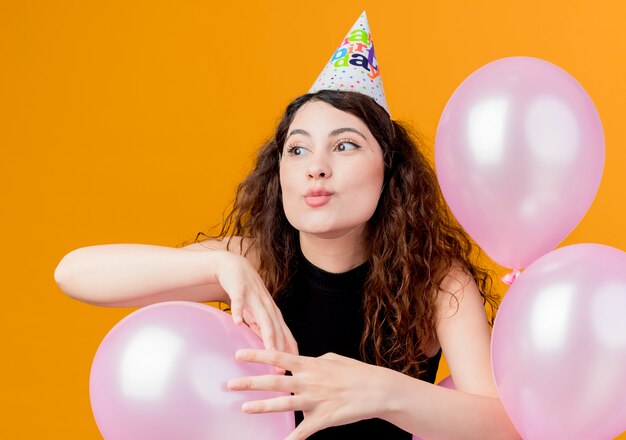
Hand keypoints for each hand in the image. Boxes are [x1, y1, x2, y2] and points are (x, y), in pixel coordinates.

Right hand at [216, 252, 297, 357]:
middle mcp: (267, 305)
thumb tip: (269, 350)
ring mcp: (254, 297)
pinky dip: (238, 311)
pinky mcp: (239, 289)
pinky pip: (238, 301)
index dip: (289, 349)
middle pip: (277, 328)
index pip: (284, 333)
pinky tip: (236, 322)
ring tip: (270, 350)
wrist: (234, 266)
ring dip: (267, 333)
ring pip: (262, 316)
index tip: (293, 369)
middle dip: (281, 348)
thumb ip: (261, 329)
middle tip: (283, 367)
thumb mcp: (255, 313)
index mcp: (272, 312)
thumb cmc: (247, 293)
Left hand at [227, 349, 388, 439]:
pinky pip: (302, 432)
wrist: (376, 390)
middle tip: (229, 383)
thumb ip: (313, 360)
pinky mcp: (322, 419)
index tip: (238, 353)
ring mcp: (315, 401)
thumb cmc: (355, 372)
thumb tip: (301, 360)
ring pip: (283, 405)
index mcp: (310, 365)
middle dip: (249, 382)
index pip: (277, 357)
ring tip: (243, 408)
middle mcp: (309, 382)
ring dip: (261, 407)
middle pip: (274, 382)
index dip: (256, 355)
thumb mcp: (332, 359)